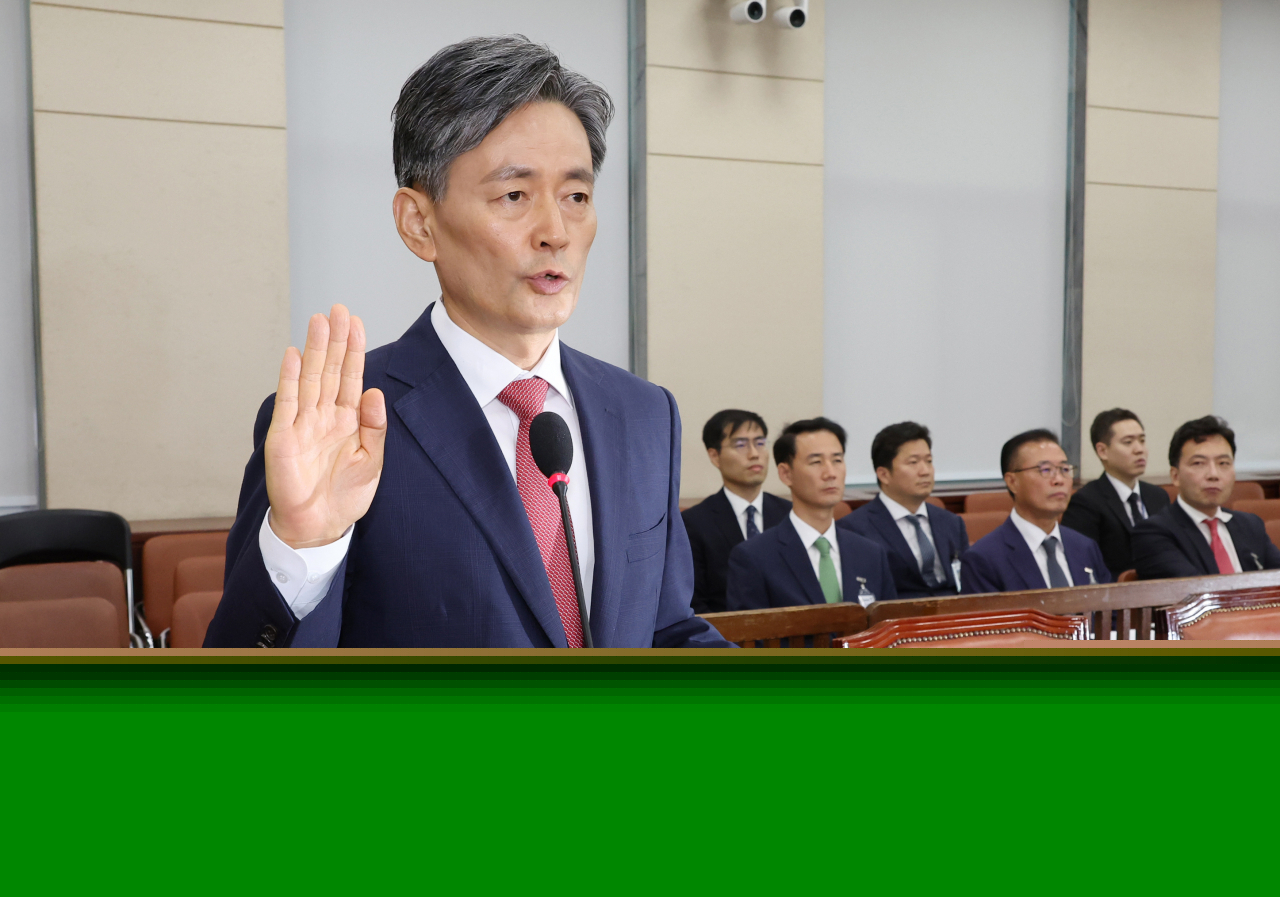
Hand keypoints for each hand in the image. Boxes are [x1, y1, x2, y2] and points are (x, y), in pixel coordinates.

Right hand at [264, 305, 386, 548]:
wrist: (319, 526)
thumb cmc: (345, 496)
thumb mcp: (372, 462)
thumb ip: (375, 428)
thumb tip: (375, 393)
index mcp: (348, 421)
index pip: (351, 377)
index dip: (354, 350)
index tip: (357, 322)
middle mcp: (324, 416)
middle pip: (330, 370)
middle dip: (335, 339)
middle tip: (338, 309)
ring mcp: (303, 424)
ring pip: (310, 378)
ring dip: (314, 350)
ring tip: (318, 320)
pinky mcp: (284, 437)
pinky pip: (288, 402)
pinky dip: (291, 378)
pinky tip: (295, 355)